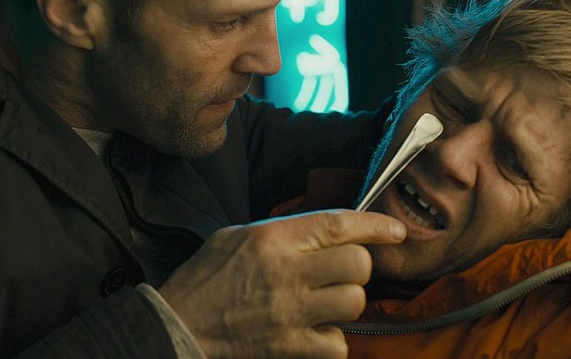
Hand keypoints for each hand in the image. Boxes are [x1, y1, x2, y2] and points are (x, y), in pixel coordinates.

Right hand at [158, 210, 405, 358]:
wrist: (176, 326)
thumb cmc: (205, 278)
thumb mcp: (237, 236)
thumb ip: (283, 231)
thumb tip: (327, 230)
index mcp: (273, 239)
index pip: (338, 224)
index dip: (375, 225)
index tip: (394, 231)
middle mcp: (286, 272)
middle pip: (358, 264)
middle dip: (358, 267)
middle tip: (342, 272)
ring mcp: (289, 313)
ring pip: (354, 302)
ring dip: (346, 302)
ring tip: (326, 302)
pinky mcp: (288, 347)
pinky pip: (338, 344)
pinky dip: (333, 340)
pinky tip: (315, 332)